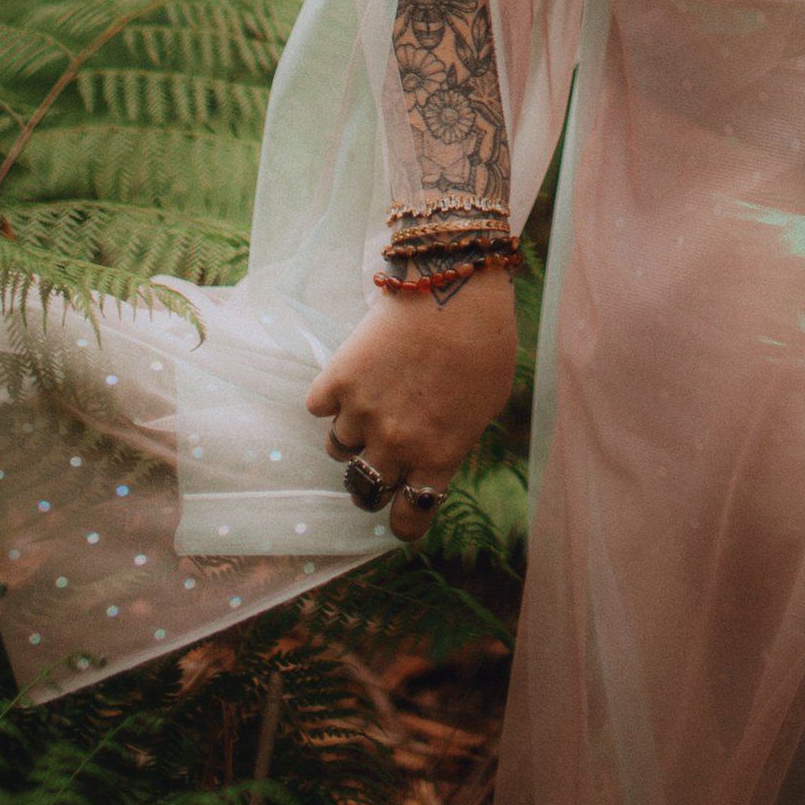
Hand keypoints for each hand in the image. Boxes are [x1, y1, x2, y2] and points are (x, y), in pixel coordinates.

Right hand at [305, 263, 521, 541]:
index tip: (401, 512)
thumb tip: (434, 457)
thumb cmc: (485, 340)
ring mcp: (362, 413)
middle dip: (372, 480)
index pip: (409, 519)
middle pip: (365, 491)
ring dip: (351, 432)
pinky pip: (319, 408)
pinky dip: (330, 397)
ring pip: (337, 449)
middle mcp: (396, 444)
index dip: (404, 520)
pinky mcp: (337, 380)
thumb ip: (455, 440)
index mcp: (438, 456)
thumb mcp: (486, 404)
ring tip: (370, 401)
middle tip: (379, 457)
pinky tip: (353, 375)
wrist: (454, 283)